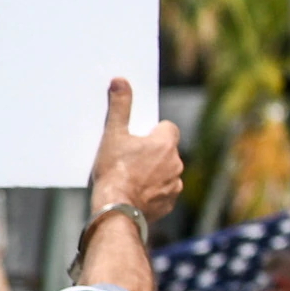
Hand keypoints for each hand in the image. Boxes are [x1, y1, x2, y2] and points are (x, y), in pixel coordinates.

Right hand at [87, 79, 185, 223]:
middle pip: (167, 151)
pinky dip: (153, 192)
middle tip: (130, 159)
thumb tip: (121, 81)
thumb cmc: (115, 171)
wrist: (116, 209)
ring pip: (167, 172)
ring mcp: (174, 185)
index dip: (153, 131)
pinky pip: (164, 193)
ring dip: (155, 173)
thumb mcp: (113, 135)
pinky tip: (135, 195)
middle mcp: (176, 163)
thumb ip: (120, 107)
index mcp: (165, 143)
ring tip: (131, 179)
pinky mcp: (169, 203)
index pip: (168, 128)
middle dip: (153, 153)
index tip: (138, 138)